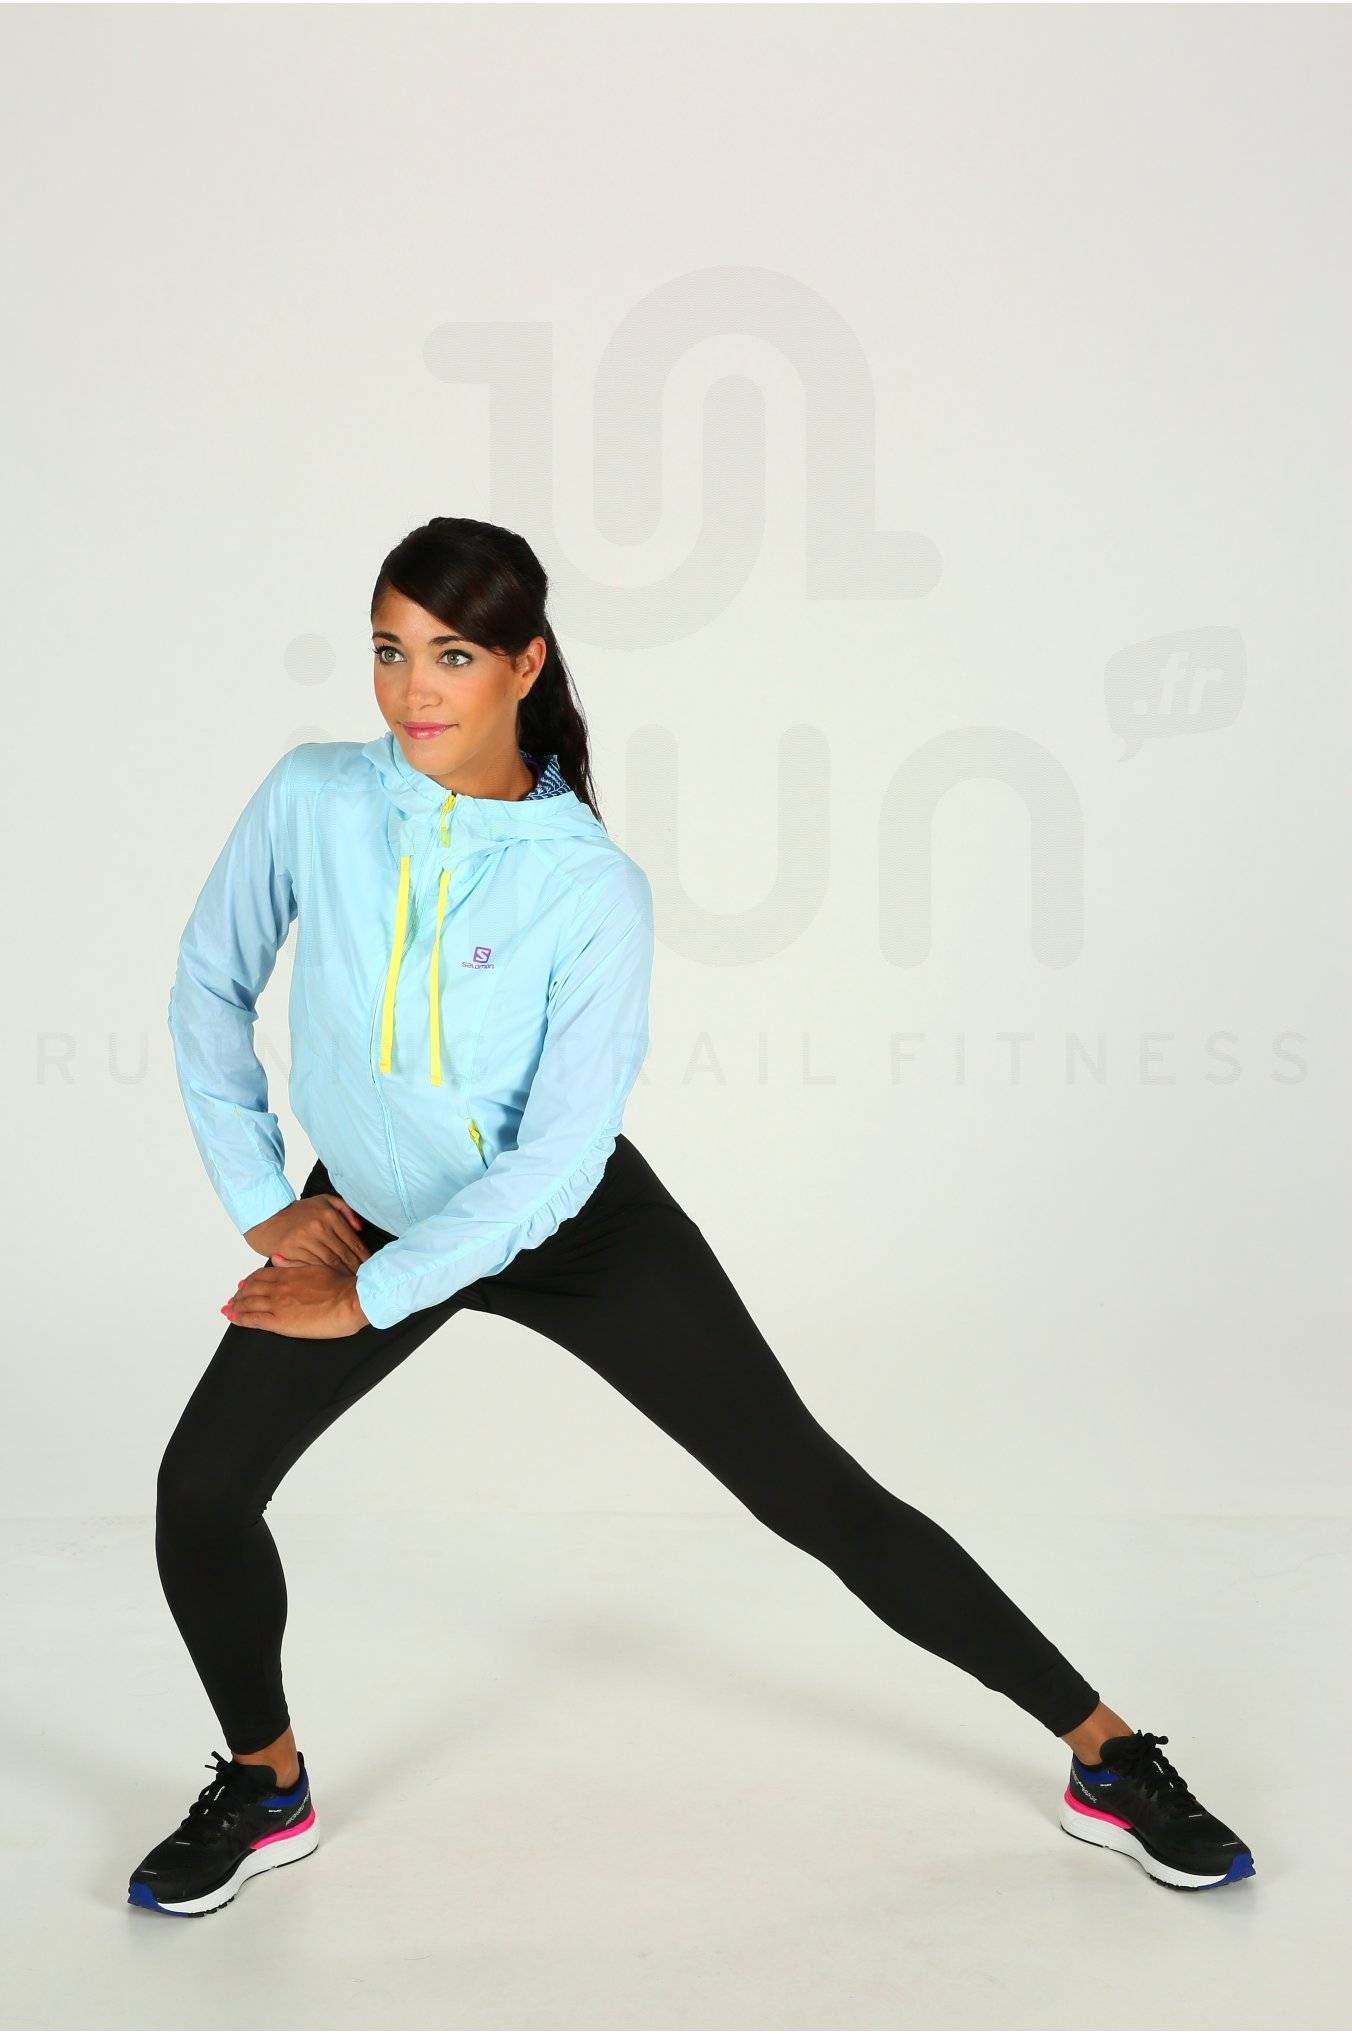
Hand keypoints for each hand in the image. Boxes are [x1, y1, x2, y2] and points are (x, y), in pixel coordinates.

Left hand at [223, 1263, 369, 1338]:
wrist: (351, 1300)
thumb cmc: (342, 1286)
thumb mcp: (318, 1267)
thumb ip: (296, 1264)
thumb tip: (279, 1258)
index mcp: (290, 1274)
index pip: (262, 1276)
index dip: (250, 1280)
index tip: (244, 1284)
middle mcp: (280, 1288)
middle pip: (251, 1289)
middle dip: (239, 1294)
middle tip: (232, 1299)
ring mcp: (278, 1304)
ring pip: (248, 1303)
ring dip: (236, 1306)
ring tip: (229, 1309)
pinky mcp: (280, 1322)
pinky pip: (253, 1319)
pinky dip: (240, 1318)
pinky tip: (233, 1318)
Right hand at [245, 1194, 370, 1273]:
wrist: (265, 1214)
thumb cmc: (296, 1211)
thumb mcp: (322, 1201)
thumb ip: (344, 1210)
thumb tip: (359, 1228)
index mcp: (329, 1215)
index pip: (352, 1242)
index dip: (364, 1258)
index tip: (370, 1268)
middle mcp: (319, 1226)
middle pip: (343, 1255)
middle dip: (355, 1270)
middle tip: (363, 1281)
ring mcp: (304, 1239)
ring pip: (329, 1263)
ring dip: (341, 1276)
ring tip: (350, 1285)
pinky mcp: (291, 1250)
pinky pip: (311, 1266)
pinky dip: (322, 1276)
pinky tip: (330, 1283)